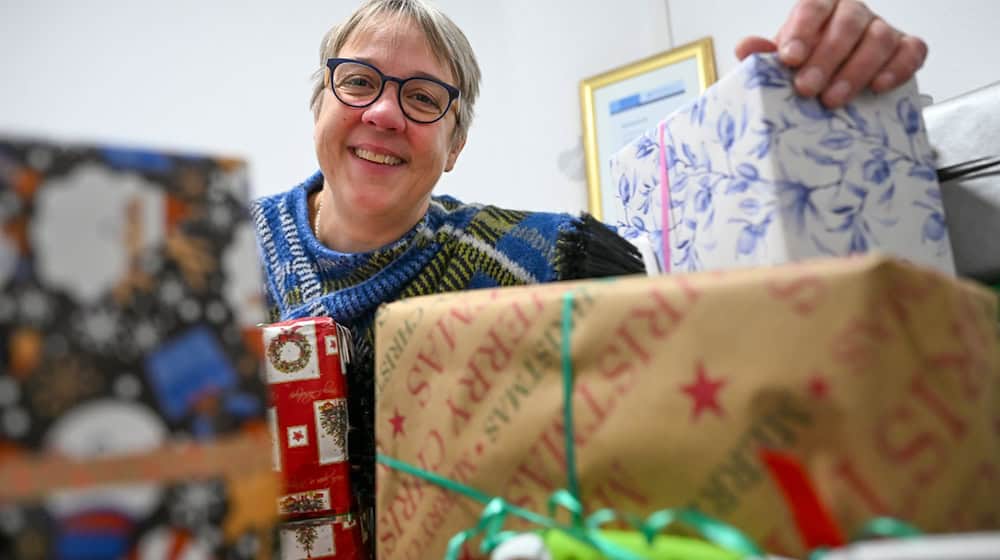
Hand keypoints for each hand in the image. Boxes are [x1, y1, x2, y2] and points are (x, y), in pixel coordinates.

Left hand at [734, 0, 927, 107]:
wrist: (833, 82)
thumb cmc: (806, 68)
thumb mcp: (782, 62)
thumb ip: (764, 54)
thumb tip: (746, 48)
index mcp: (821, 8)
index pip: (813, 8)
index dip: (802, 32)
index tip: (789, 59)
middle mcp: (854, 13)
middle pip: (847, 24)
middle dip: (826, 58)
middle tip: (807, 88)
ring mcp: (882, 29)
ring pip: (879, 38)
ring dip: (855, 71)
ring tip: (833, 100)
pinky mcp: (906, 48)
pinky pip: (912, 51)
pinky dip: (898, 68)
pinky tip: (879, 87)